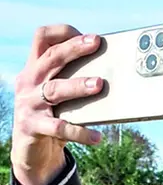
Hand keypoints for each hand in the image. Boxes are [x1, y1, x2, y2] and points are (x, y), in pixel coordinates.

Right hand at [12, 25, 102, 184]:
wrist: (31, 152)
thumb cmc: (53, 116)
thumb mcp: (60, 96)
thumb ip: (74, 80)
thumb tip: (113, 73)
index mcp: (35, 69)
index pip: (42, 39)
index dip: (62, 33)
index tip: (88, 36)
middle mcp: (29, 82)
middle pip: (50, 58)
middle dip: (73, 48)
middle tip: (95, 44)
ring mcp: (28, 104)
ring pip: (55, 89)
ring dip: (78, 85)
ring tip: (99, 84)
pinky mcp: (32, 126)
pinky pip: (58, 127)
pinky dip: (80, 132)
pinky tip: (97, 137)